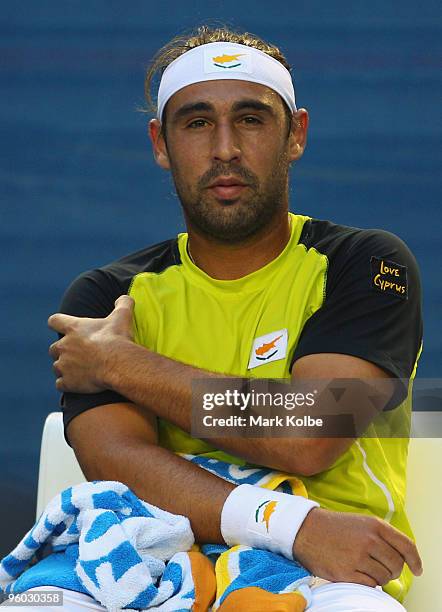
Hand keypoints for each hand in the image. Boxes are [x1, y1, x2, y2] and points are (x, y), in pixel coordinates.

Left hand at [48, 295, 133, 392]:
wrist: (118, 364)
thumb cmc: (118, 339)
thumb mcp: (122, 316)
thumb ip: (123, 304)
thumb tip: (125, 297)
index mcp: (73, 328)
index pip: (54, 321)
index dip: (57, 323)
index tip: (61, 326)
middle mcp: (64, 346)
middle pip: (54, 348)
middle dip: (63, 351)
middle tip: (78, 354)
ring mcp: (64, 365)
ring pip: (57, 367)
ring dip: (65, 368)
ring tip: (80, 371)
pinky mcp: (67, 382)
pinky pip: (61, 384)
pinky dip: (67, 384)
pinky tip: (77, 384)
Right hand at [293, 507, 422, 586]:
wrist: (306, 530)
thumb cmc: (335, 527)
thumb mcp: (362, 522)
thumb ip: (383, 536)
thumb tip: (403, 558)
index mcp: (375, 525)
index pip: (407, 546)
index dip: (415, 560)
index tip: (418, 569)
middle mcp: (369, 540)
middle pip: (397, 565)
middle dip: (392, 570)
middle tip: (379, 566)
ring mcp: (358, 556)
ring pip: (384, 577)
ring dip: (378, 576)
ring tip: (362, 566)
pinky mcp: (346, 572)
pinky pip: (370, 585)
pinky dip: (366, 582)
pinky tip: (354, 571)